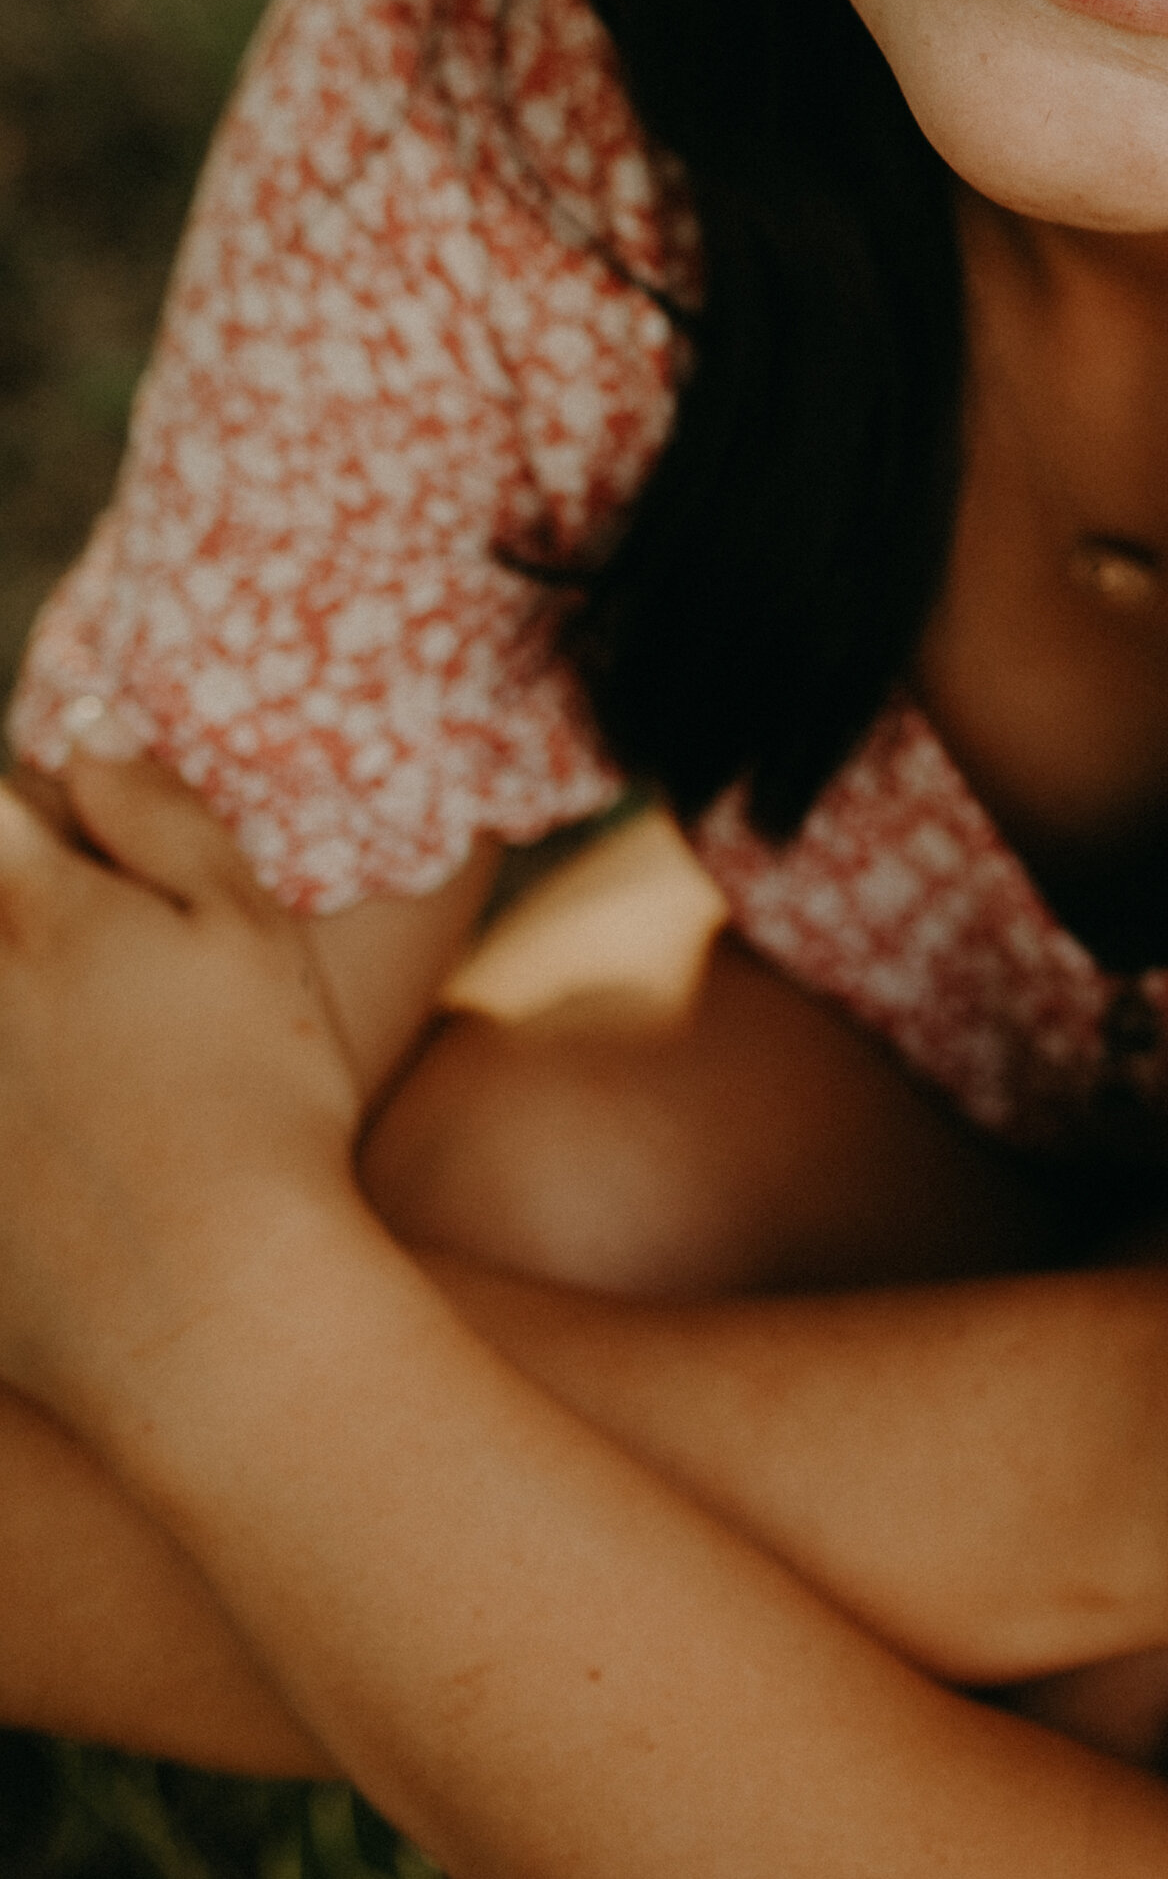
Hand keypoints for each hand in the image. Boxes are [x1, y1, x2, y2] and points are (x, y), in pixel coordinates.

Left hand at [0, 753, 362, 1435]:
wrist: (211, 1315)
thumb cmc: (257, 1103)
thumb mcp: (244, 926)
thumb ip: (159, 812)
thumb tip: (86, 736)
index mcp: (24, 908)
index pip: (0, 806)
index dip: (43, 812)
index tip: (84, 848)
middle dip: (24, 920)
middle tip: (99, 983)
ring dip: (28, 1025)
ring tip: (96, 1071)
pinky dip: (12, 1115)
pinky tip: (62, 1150)